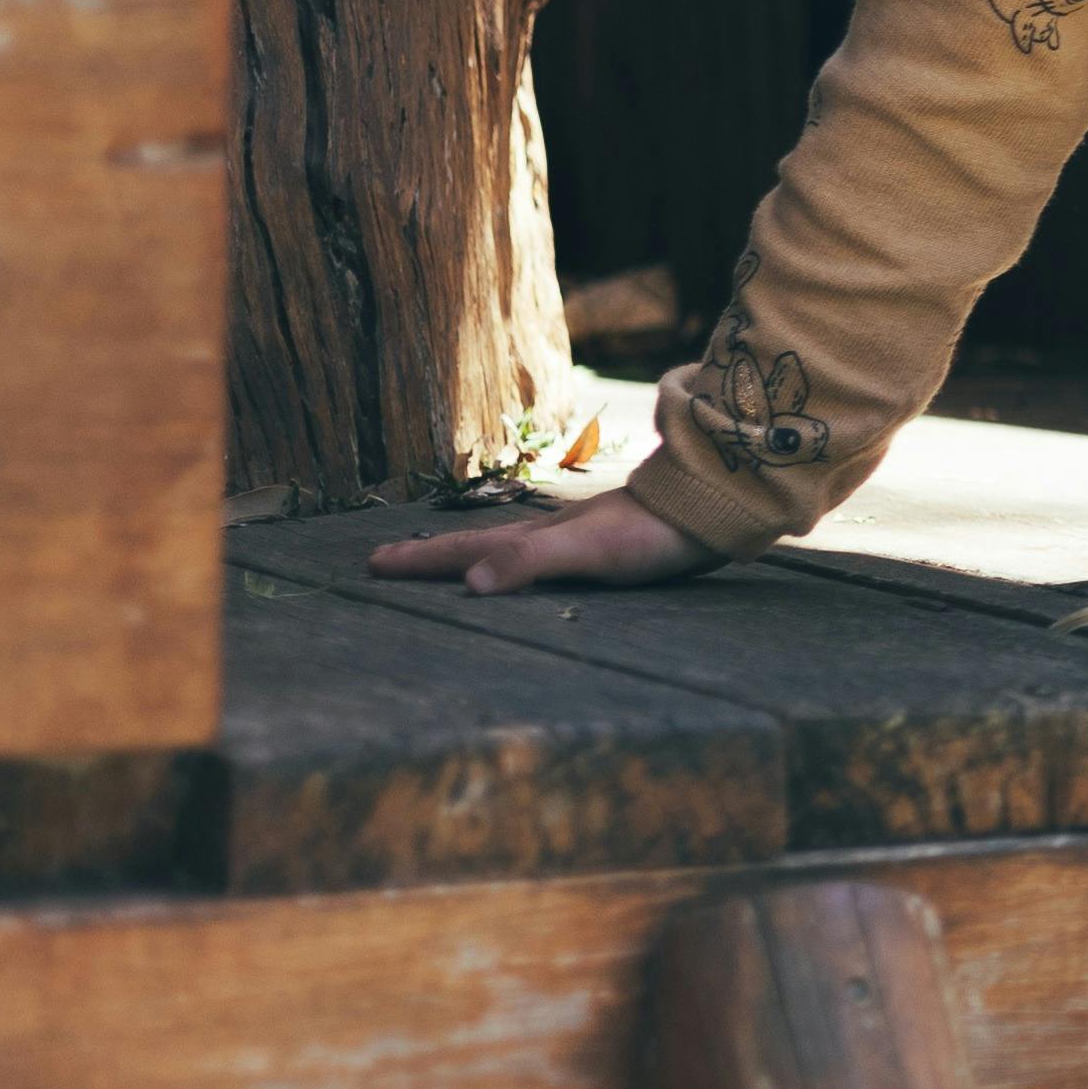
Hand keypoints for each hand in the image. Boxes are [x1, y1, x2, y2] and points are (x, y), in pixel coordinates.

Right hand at [364, 485, 715, 593]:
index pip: (466, 549)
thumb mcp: (587, 551)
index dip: (422, 560)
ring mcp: (579, 535)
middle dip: (431, 554)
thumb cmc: (651, 532)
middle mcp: (551, 533)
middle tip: (384, 561)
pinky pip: (544, 553)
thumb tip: (468, 583)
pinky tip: (531, 562)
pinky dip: (517, 558)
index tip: (373, 564)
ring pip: (509, 546)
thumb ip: (531, 562)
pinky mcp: (608, 544)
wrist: (714, 505)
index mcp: (537, 537)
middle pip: (480, 543)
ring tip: (444, 560)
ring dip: (470, 553)